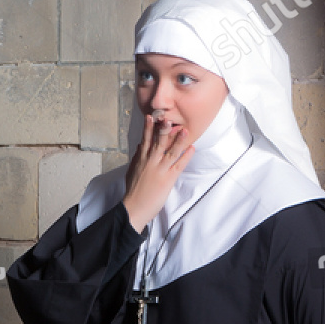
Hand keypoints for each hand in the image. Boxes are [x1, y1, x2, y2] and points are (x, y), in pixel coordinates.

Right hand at [122, 111, 191, 230]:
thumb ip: (137, 157)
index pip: (145, 140)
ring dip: (178, 140)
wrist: (134, 207)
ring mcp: (160, 170)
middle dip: (163, 129)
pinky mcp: (168, 179)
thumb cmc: (133, 190)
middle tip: (168, 118)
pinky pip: (178, 165)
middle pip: (158, 142)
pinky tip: (191, 149)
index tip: (151, 116)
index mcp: (141, 159)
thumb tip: (141, 145)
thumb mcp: (132, 170)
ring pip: (170, 152)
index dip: (148, 128)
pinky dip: (186, 156)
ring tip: (185, 130)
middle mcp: (150, 162)